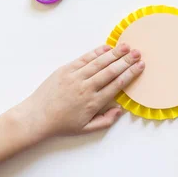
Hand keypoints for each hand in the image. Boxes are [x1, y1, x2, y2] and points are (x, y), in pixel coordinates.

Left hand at [13, 43, 143, 141]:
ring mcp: (75, 77)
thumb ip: (105, 120)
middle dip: (126, 61)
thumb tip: (120, 109)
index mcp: (93, 102)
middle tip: (138, 52)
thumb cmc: (62, 124)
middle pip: (111, 71)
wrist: (37, 116)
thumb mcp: (86, 129)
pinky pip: (84, 59)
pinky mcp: (65, 70)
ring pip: (99, 62)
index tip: (140, 66)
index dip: (130, 73)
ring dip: (114, 53)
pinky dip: (96, 52)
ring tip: (126, 46)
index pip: (117, 84)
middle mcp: (86, 87)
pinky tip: (106, 48)